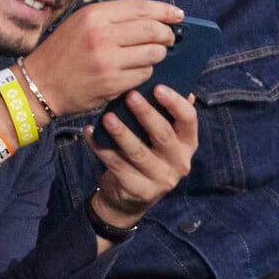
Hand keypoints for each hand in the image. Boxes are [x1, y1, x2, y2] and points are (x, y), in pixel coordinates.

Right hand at [24, 0, 184, 115]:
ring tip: (147, 57)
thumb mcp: (80, 23)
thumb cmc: (62, 53)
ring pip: (153, 53)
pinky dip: (144, 73)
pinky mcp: (112, 83)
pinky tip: (133, 73)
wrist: (39, 84)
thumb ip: (112, 17)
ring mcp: (108, 60)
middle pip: (153, 29)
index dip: (165, 11)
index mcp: (95, 14)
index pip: (141, 8)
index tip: (177, 15)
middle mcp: (102, 34)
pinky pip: (144, 74)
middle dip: (166, 35)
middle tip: (168, 39)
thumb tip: (151, 16)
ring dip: (156, 56)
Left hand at [84, 87, 197, 231]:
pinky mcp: (138, 190)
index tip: (157, 86)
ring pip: (138, 152)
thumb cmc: (147, 155)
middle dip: (146, 114)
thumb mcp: (161, 138)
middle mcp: (180, 162)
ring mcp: (160, 180)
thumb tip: (170, 79)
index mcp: (188, 143)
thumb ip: (165, 114)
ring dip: (121, 133)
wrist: (130, 199)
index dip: (175, 103)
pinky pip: (116, 165)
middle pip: (163, 135)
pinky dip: (100, 147)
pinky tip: (88, 132)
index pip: (189, 120)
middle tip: (130, 95)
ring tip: (107, 116)